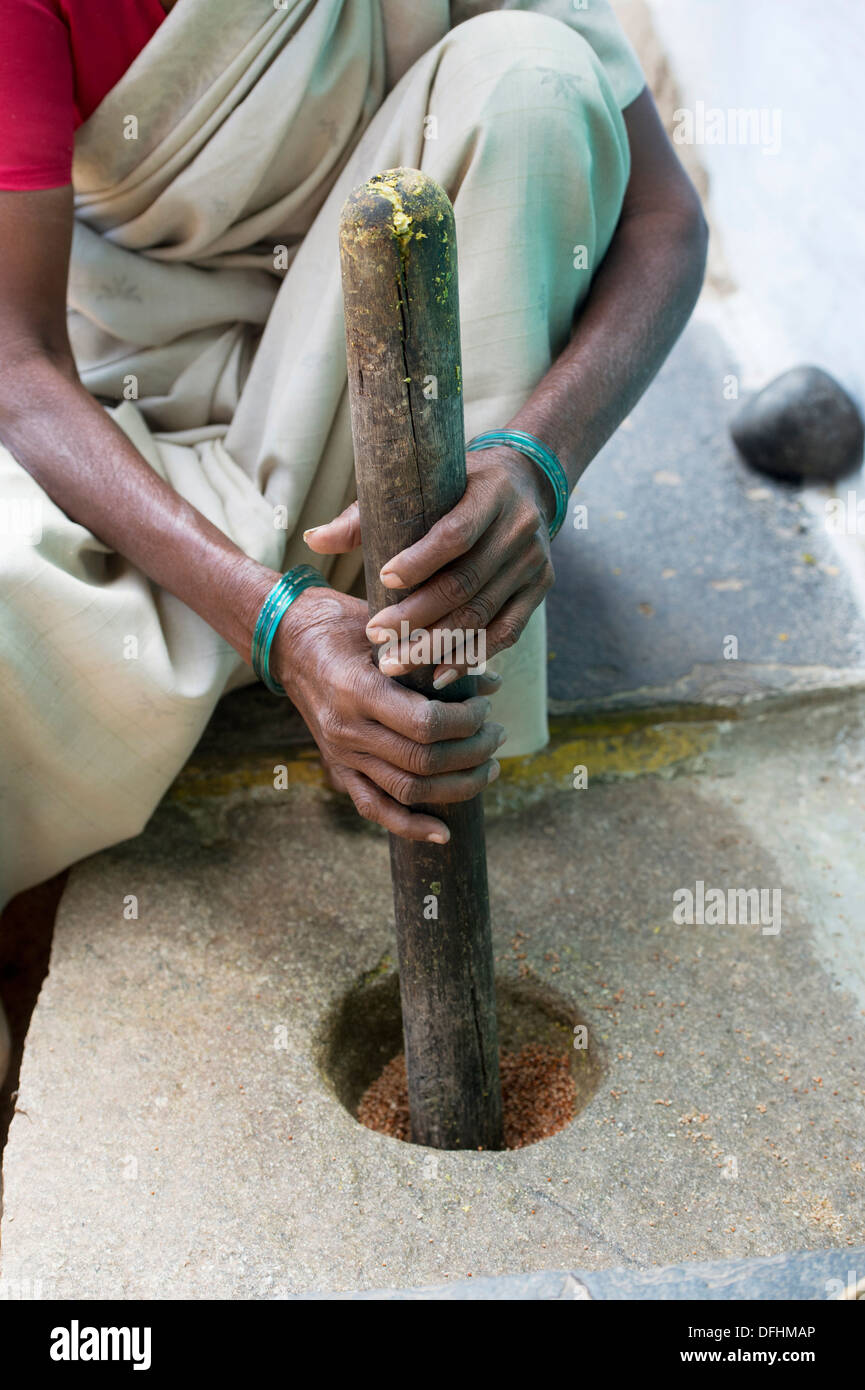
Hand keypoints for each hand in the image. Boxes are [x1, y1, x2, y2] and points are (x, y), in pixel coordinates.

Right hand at [272, 586, 505, 840]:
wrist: (288, 641)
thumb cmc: (342, 624)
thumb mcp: (388, 628)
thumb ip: (437, 656)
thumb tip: (493, 683)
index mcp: (358, 690)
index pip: (425, 724)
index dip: (466, 722)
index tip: (486, 706)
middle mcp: (348, 729)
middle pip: (423, 761)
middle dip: (472, 753)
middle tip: (497, 735)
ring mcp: (342, 755)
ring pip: (407, 790)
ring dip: (457, 786)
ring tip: (489, 767)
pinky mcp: (339, 769)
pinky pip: (374, 808)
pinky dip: (410, 826)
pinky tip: (444, 833)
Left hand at [305, 446, 555, 687]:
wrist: (525, 482)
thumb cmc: (455, 485)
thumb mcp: (419, 485)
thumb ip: (364, 515)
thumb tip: (313, 538)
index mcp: (491, 492)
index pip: (456, 533)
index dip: (420, 560)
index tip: (383, 579)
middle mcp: (519, 528)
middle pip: (465, 583)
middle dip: (417, 617)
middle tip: (376, 637)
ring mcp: (533, 562)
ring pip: (482, 613)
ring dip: (437, 644)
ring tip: (396, 663)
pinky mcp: (539, 588)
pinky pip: (507, 631)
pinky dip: (473, 655)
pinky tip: (440, 673)